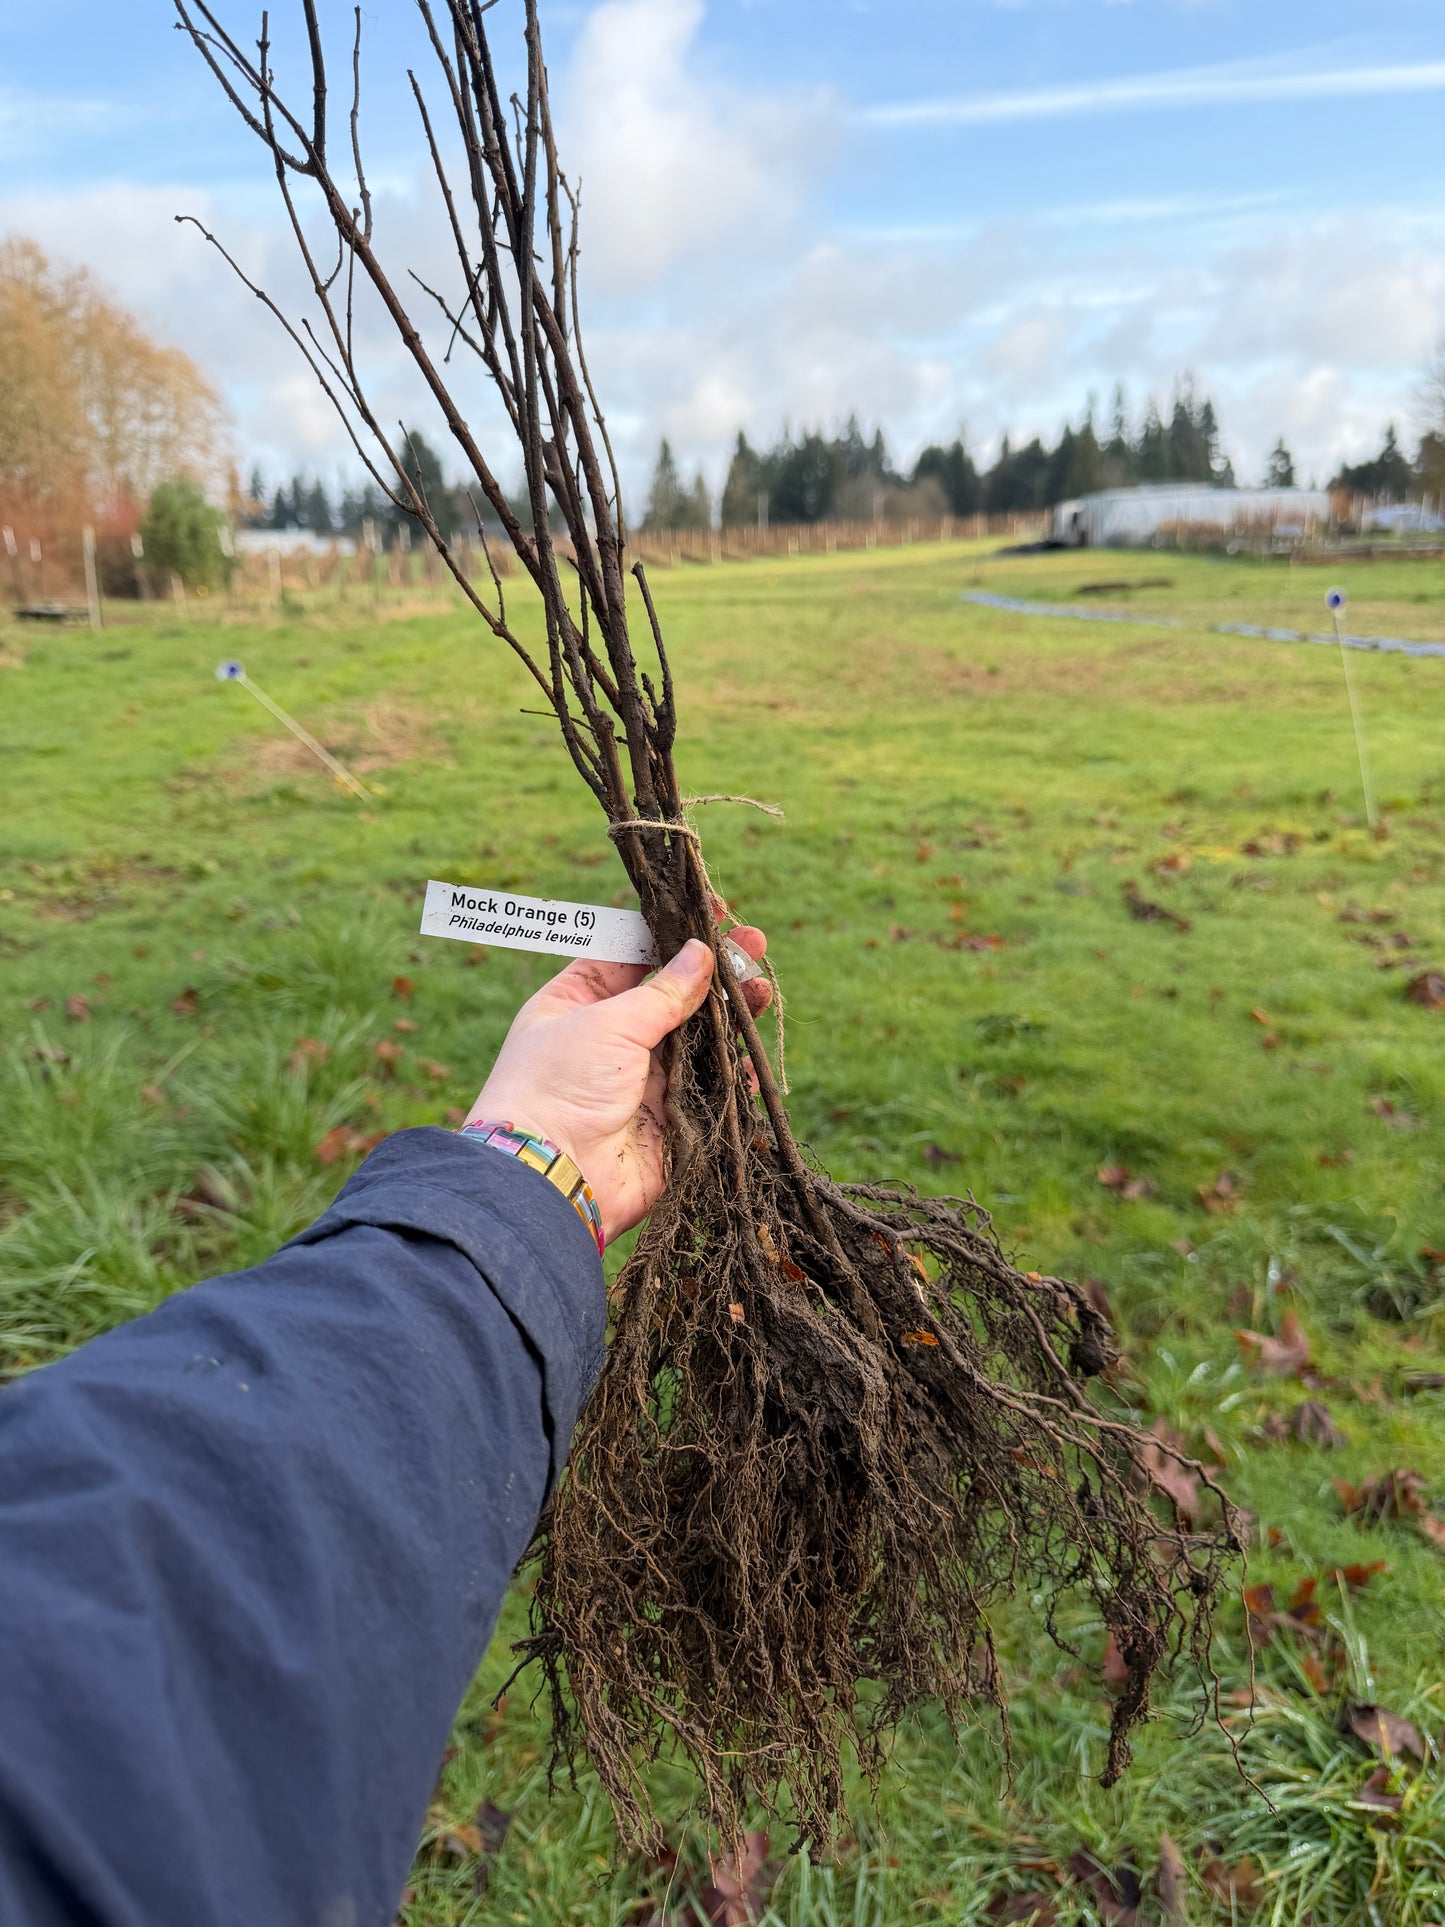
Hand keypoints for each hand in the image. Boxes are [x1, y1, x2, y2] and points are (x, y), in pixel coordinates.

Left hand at [467, 927, 770, 1244]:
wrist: (550, 1178)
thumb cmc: (557, 1087)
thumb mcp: (608, 1022)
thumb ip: (663, 993)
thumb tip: (700, 955)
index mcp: (578, 1002)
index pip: (631, 954)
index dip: (672, 933)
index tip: (711, 913)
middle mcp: (610, 1038)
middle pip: (672, 994)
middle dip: (714, 971)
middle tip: (755, 945)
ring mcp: (642, 1080)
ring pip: (698, 1039)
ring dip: (731, 1016)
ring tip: (762, 989)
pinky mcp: (670, 1122)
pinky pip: (710, 1089)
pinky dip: (734, 1074)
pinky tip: (751, 1055)